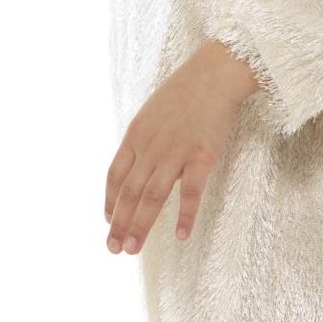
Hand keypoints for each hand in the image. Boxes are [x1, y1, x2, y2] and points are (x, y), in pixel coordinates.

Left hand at [105, 40, 261, 253]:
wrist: (216, 72)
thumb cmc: (186, 90)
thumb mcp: (152, 111)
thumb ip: (144, 138)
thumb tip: (137, 159)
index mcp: (136, 135)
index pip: (115, 175)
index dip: (109, 201)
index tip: (107, 221)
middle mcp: (150, 147)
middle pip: (130, 192)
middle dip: (119, 223)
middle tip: (114, 249)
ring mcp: (175, 152)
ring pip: (153, 197)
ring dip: (141, 226)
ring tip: (133, 249)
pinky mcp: (202, 156)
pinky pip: (191, 193)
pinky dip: (185, 216)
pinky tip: (181, 236)